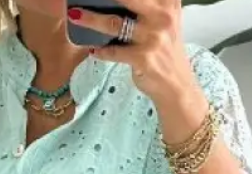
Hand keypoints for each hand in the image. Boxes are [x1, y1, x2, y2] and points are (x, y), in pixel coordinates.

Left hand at [68, 0, 196, 108]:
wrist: (177, 87)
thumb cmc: (165, 51)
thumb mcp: (164, 21)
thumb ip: (148, 6)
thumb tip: (110, 1)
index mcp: (168, 3)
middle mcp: (163, 16)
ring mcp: (153, 38)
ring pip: (114, 23)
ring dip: (91, 19)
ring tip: (75, 15)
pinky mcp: (143, 58)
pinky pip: (114, 51)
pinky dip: (101, 51)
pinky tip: (93, 49)